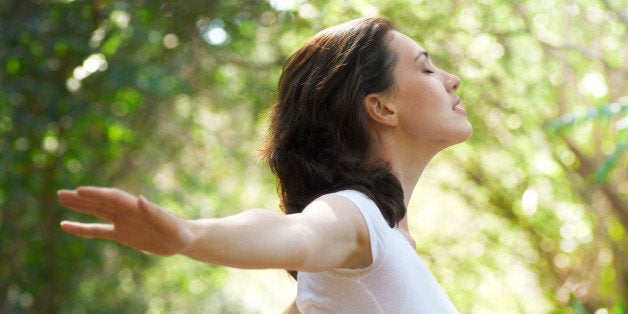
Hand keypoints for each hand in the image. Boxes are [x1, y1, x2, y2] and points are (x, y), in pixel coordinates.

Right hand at [58, 187, 191, 255]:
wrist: (183, 240)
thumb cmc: (179, 232)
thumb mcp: (170, 225)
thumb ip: (155, 213)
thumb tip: (140, 198)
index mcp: (137, 207)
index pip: (113, 198)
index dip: (97, 194)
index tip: (79, 191)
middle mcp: (127, 211)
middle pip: (101, 201)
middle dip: (82, 198)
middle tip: (61, 193)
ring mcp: (123, 221)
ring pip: (97, 211)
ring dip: (80, 206)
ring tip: (61, 198)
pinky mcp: (122, 234)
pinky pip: (98, 230)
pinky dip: (82, 228)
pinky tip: (65, 225)